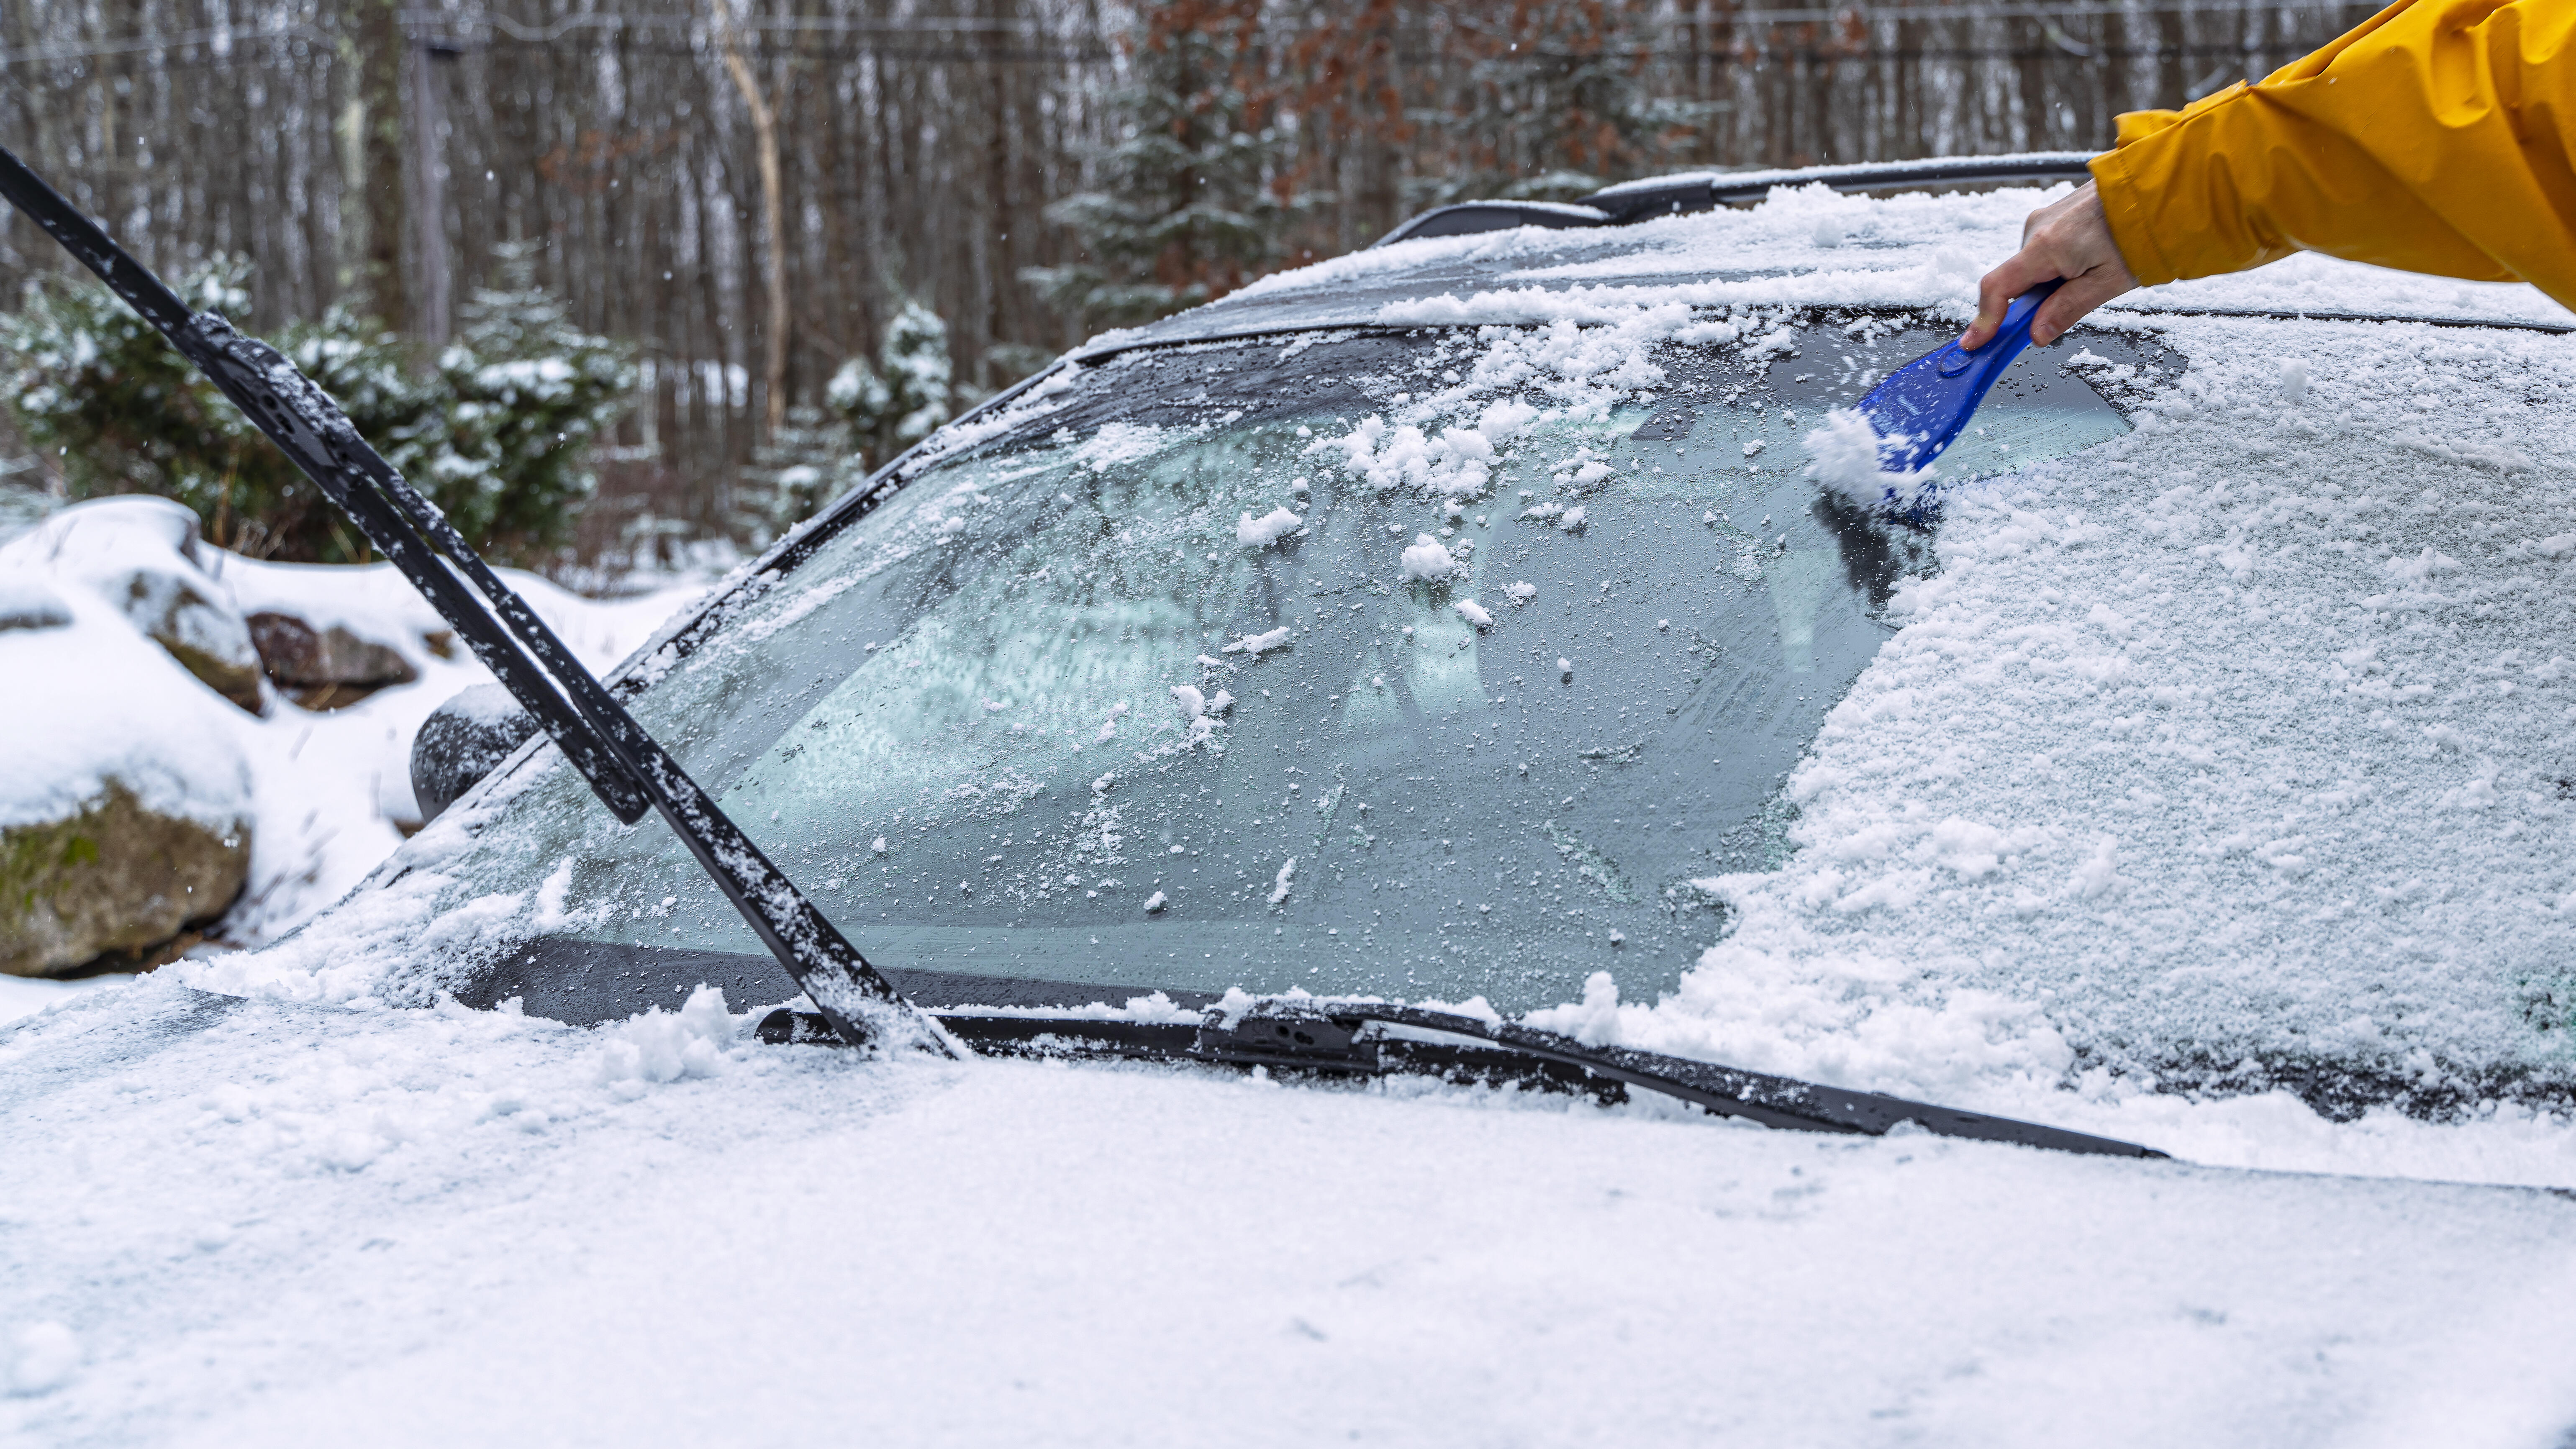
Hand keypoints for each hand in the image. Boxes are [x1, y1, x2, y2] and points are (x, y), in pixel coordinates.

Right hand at [1961, 181, 2139, 349]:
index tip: (1975, 343)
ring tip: (2094, 274)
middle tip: (2069, 306)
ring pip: (2032, 266)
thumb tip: (2036, 334)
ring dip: (2051, 282)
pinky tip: (2090, 260)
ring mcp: (2044, 218)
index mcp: (2046, 246)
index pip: (1997, 288)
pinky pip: (2043, 250)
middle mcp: (2037, 228)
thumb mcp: (2108, 282)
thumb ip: (2067, 310)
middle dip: (2033, 302)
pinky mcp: (2054, 214)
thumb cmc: (2141, 230)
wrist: (2160, 188)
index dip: (1984, 320)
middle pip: (2016, 280)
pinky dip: (2057, 265)